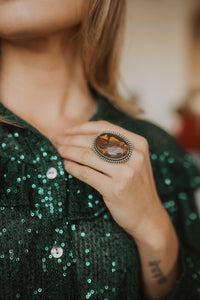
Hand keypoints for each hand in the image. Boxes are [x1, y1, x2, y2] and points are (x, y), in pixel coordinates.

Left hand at [54, 120, 169, 244]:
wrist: (148, 216)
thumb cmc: (136, 186)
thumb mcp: (134, 161)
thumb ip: (116, 146)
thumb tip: (83, 133)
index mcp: (139, 144)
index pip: (105, 128)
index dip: (83, 127)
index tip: (68, 131)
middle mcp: (134, 155)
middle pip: (94, 140)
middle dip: (72, 139)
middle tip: (58, 141)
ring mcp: (126, 172)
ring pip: (88, 155)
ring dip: (69, 152)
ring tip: (58, 151)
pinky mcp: (116, 188)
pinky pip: (87, 174)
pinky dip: (73, 168)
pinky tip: (65, 165)